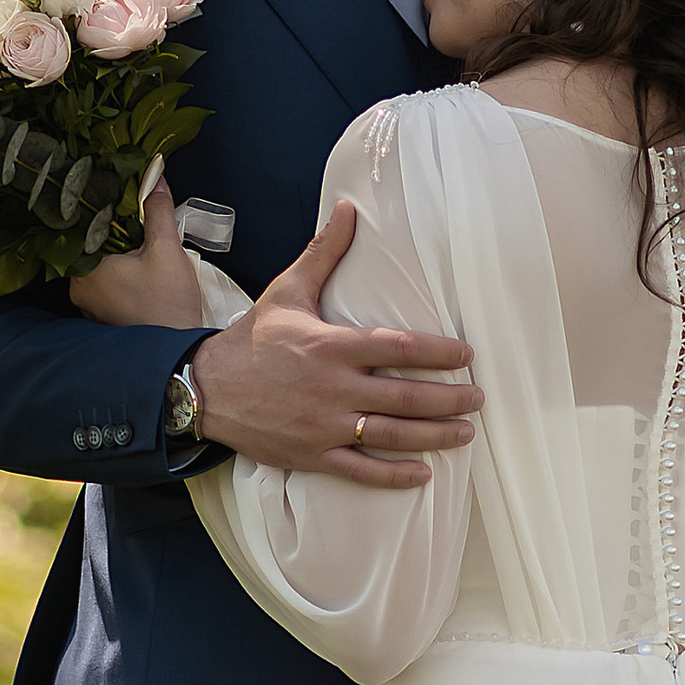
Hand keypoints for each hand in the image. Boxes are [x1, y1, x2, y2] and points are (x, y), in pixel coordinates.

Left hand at [69, 169, 205, 328]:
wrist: (181, 356)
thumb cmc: (169, 306)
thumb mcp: (166, 250)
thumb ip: (157, 211)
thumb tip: (154, 179)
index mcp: (85, 272)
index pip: (83, 229)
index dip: (101, 213)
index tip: (117, 203)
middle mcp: (79, 291)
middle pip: (90, 250)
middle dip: (112, 235)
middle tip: (133, 224)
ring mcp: (90, 309)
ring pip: (99, 270)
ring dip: (116, 259)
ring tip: (138, 248)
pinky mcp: (104, 321)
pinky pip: (106, 290)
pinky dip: (119, 279)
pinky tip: (138, 274)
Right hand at [190, 205, 479, 487]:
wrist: (205, 388)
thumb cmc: (252, 338)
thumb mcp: (288, 290)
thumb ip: (324, 252)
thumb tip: (348, 208)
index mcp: (332, 346)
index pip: (400, 348)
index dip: (439, 352)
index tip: (467, 354)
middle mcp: (333, 388)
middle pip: (406, 397)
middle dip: (449, 399)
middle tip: (478, 398)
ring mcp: (324, 426)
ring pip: (391, 435)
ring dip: (434, 435)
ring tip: (465, 432)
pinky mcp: (312, 455)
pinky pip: (360, 470)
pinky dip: (393, 476)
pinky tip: (423, 474)